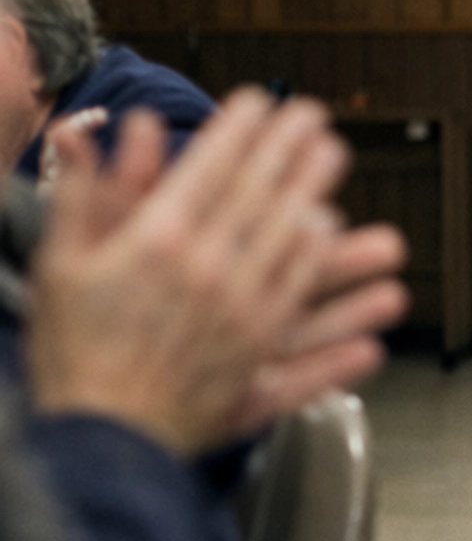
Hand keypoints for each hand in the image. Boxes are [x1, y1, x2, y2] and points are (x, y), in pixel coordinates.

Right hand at [27, 92, 408, 455]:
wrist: (96, 439)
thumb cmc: (72, 352)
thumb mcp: (61, 263)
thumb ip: (89, 192)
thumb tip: (113, 133)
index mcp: (159, 241)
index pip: (212, 168)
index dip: (240, 129)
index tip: (261, 101)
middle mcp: (210, 272)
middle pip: (262, 196)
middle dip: (289, 151)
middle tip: (313, 119)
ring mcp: (242, 317)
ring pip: (291, 243)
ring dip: (314, 197)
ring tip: (333, 162)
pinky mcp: (261, 359)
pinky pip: (302, 307)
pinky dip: (321, 273)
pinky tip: (339, 255)